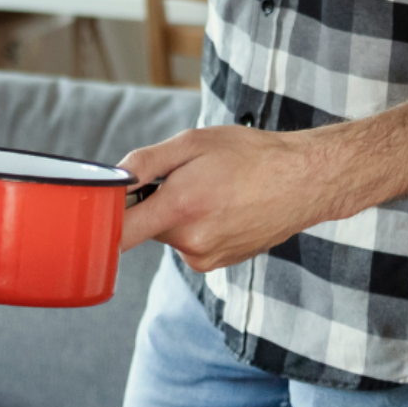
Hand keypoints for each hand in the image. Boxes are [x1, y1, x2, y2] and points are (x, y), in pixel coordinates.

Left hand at [117, 127, 338, 271]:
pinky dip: (198, 226)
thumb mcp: (193, 143)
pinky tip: (225, 208)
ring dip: (179, 215)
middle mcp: (191, 242)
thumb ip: (146, 162)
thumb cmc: (250, 155)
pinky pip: (191, 243)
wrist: (304, 181)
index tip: (102, 206)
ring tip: (214, 192)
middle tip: (186, 179)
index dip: (106, 218)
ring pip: (171, 235)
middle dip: (155, 203)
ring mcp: (206, 258)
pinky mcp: (219, 264)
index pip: (121, 232)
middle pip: (147, 227)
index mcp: (180, 208)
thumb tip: (114, 179)